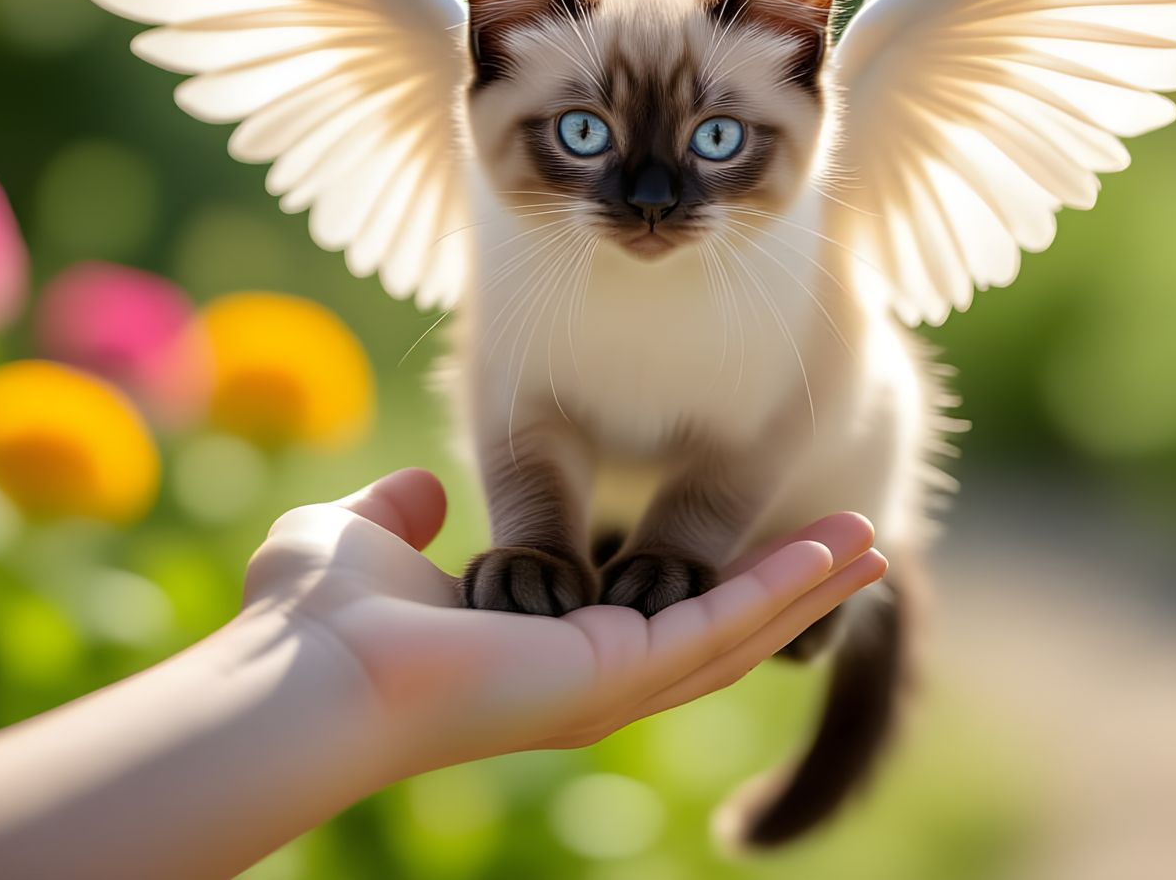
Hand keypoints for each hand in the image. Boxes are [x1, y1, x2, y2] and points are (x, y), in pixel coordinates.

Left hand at [242, 469, 885, 776]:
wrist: (302, 669)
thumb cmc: (314, 616)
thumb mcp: (366, 535)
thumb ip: (401, 515)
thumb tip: (421, 494)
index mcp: (543, 643)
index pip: (649, 607)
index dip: (705, 571)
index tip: (747, 530)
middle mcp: (590, 672)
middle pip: (718, 627)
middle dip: (787, 585)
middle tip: (855, 544)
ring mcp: (611, 680)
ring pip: (739, 629)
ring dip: (807, 586)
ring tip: (874, 545)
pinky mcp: (618, 671)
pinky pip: (722, 625)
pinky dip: (784, 588)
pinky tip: (839, 553)